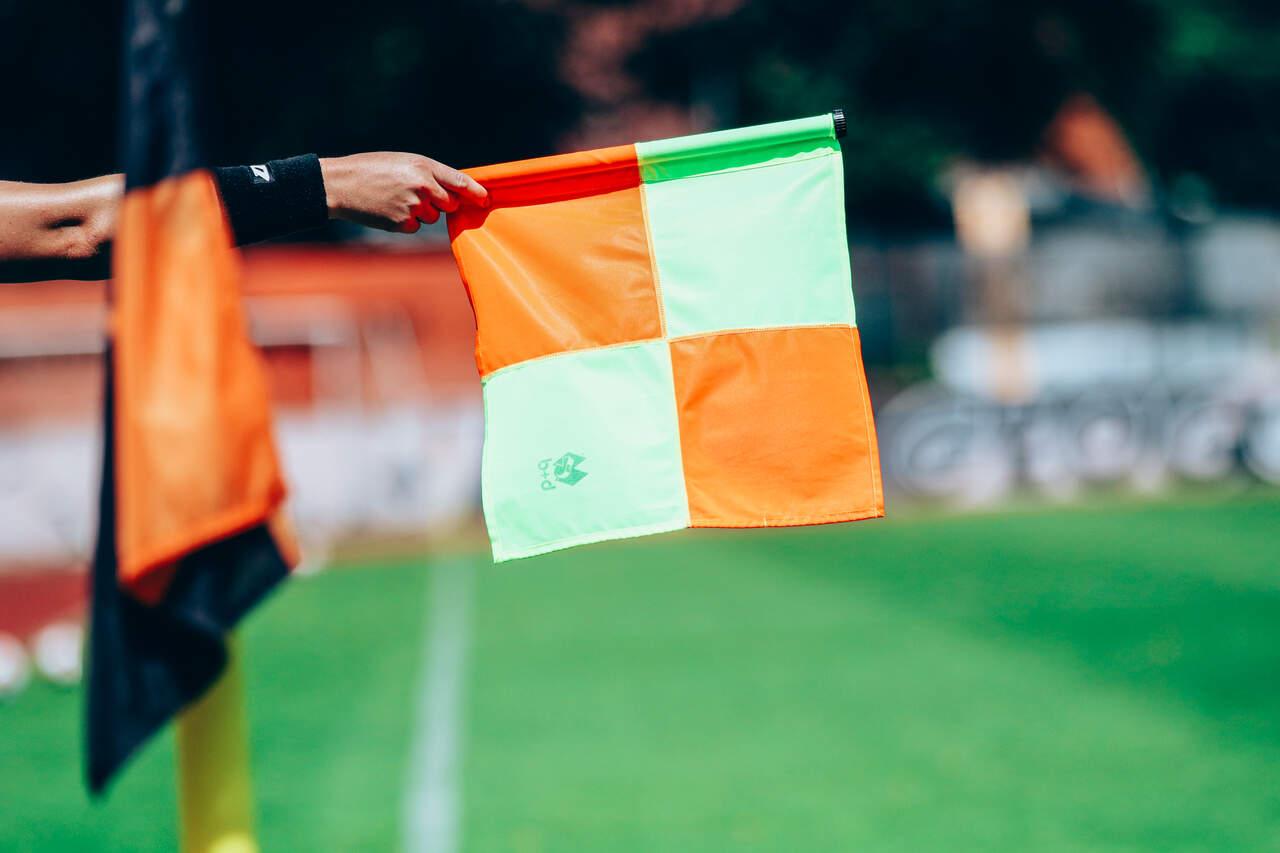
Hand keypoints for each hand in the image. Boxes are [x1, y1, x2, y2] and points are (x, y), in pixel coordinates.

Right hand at [318, 152, 487, 232]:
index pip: (460, 181)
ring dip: (421, 212)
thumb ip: (429, 173)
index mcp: (424, 166)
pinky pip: (415, 227)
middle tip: (418, 194)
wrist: (341, 184)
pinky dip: (406, 222)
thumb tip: (453, 191)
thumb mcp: (404, 162)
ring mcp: (413, 207)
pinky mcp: (402, 223)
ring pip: (432, 217)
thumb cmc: (372, 169)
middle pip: (449, 204)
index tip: (486, 200)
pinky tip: (389, 210)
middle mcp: (423, 187)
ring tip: (396, 199)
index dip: (476, 192)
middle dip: (441, 202)